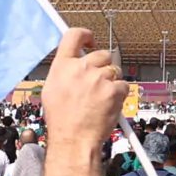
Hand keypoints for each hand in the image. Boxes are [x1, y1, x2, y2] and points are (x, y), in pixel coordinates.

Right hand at [40, 27, 124, 152]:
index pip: (75, 35)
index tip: (90, 40)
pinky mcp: (113, 90)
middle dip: (103, 65)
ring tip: (101, 98)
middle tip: (98, 82)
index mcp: (63, 66)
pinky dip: (119, 94)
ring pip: (114, 70)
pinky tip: (108, 104)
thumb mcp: (52, 89)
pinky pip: (123, 85)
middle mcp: (81, 68)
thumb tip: (73, 61)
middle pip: (102, 53)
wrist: (74, 140)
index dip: (86, 35)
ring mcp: (99, 78)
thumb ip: (64, 71)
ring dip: (111, 81)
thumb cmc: (62, 120)